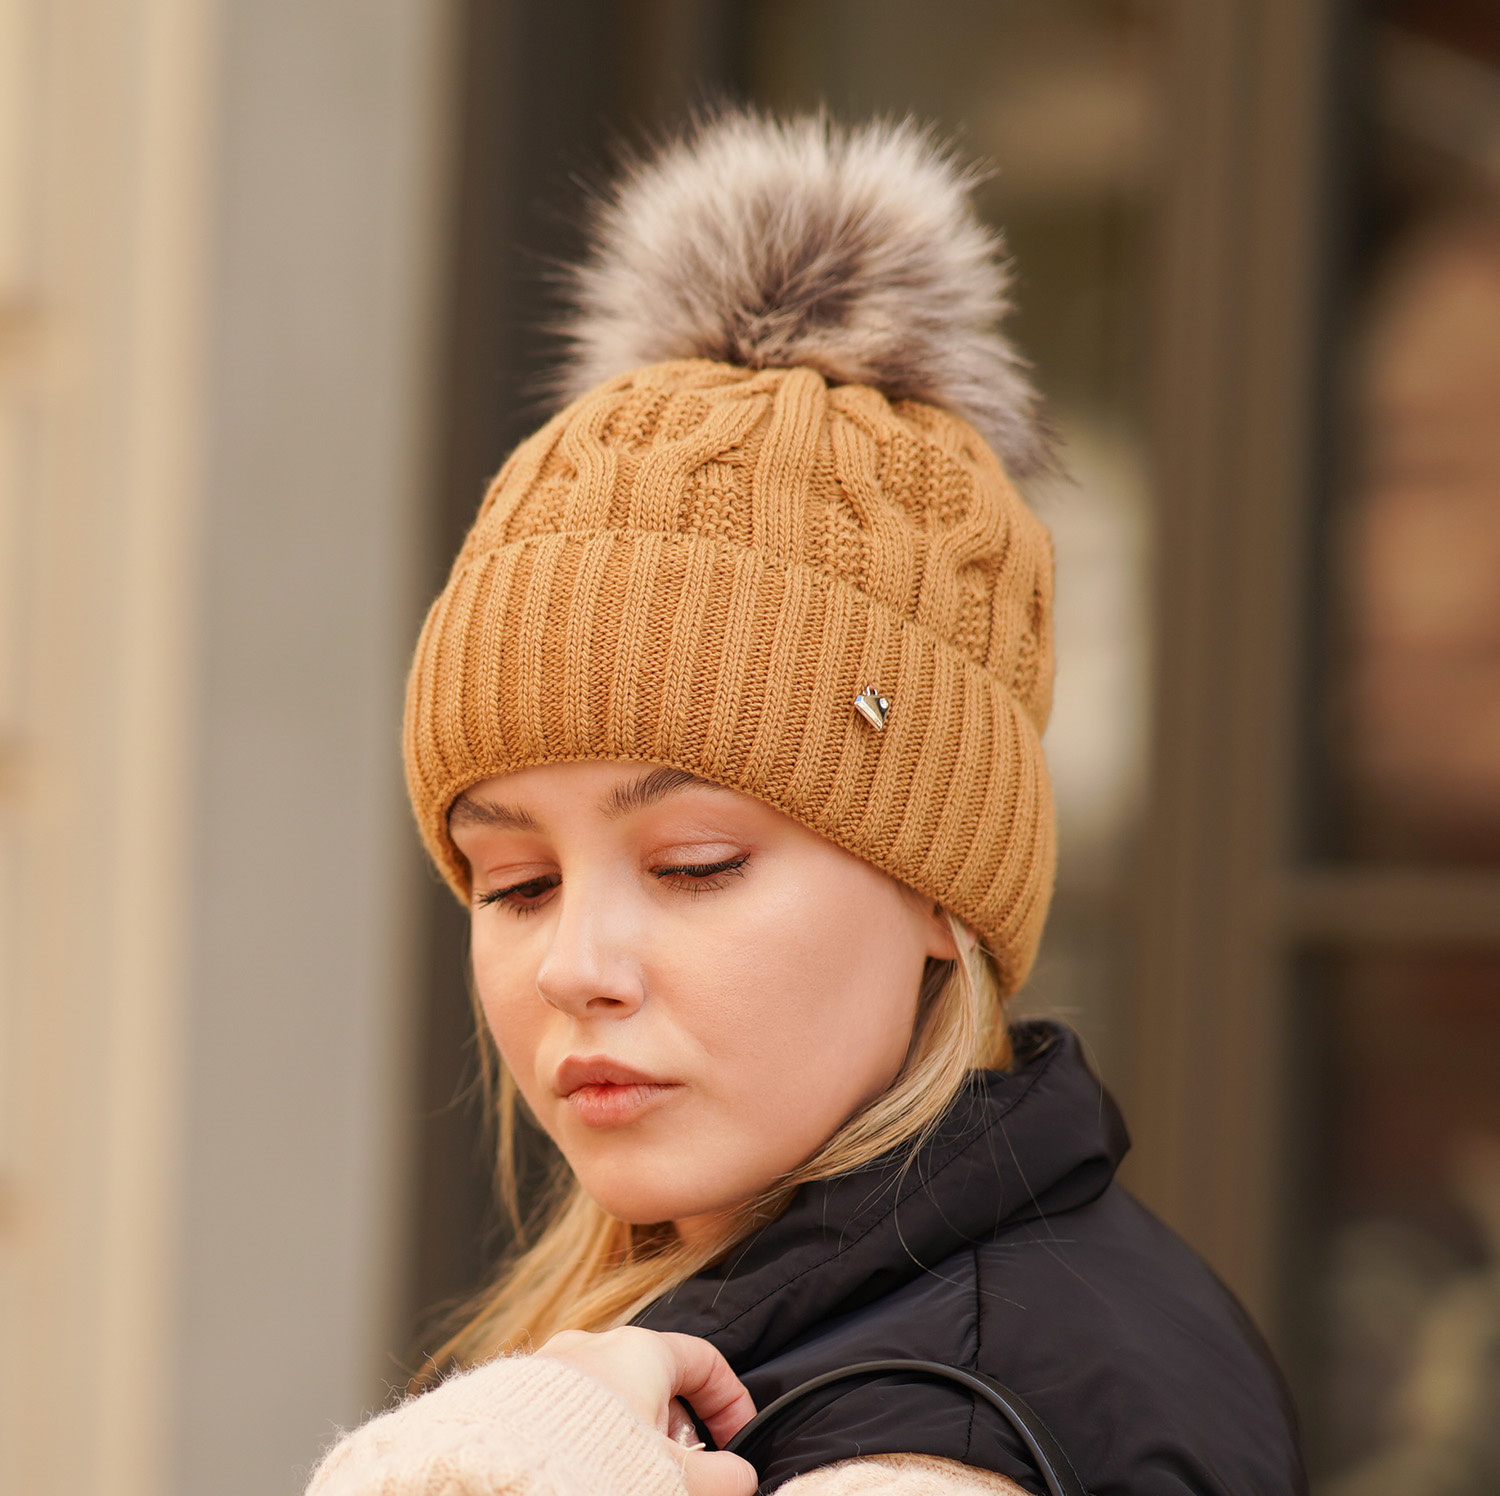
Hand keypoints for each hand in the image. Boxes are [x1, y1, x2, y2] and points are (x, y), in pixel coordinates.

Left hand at [537, 1327, 756, 1495]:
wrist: (503, 1482)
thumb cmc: (593, 1467)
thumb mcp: (675, 1477)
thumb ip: (723, 1478)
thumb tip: (739, 1480)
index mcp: (640, 1349)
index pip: (704, 1362)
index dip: (731, 1404)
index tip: (738, 1445)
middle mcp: (594, 1345)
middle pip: (658, 1385)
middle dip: (678, 1435)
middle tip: (682, 1478)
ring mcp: (552, 1368)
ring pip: (614, 1402)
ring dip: (636, 1442)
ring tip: (635, 1481)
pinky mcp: (519, 1397)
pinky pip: (573, 1414)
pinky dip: (594, 1441)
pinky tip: (591, 1476)